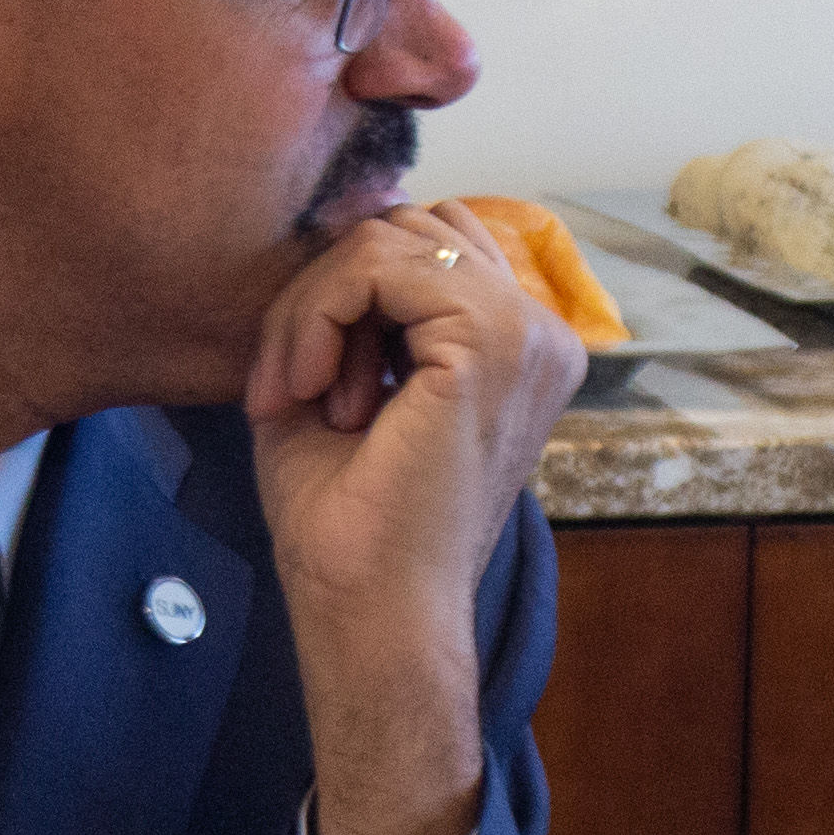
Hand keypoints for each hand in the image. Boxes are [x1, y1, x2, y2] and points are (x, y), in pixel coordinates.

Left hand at [246, 202, 588, 834]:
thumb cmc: (352, 526)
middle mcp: (542, 335)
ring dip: (314, 307)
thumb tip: (338, 219)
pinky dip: (314, 314)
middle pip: (413, 226)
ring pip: (387, 239)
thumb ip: (352, 304)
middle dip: (328, 292)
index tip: (296, 385)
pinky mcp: (490, 340)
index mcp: (523, 348)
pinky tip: (305, 389)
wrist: (371, 614)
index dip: (343, 294)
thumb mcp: (342, 384)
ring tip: (298, 394)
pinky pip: (375, 263)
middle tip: (291, 386)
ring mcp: (527, 333)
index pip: (430, 245)